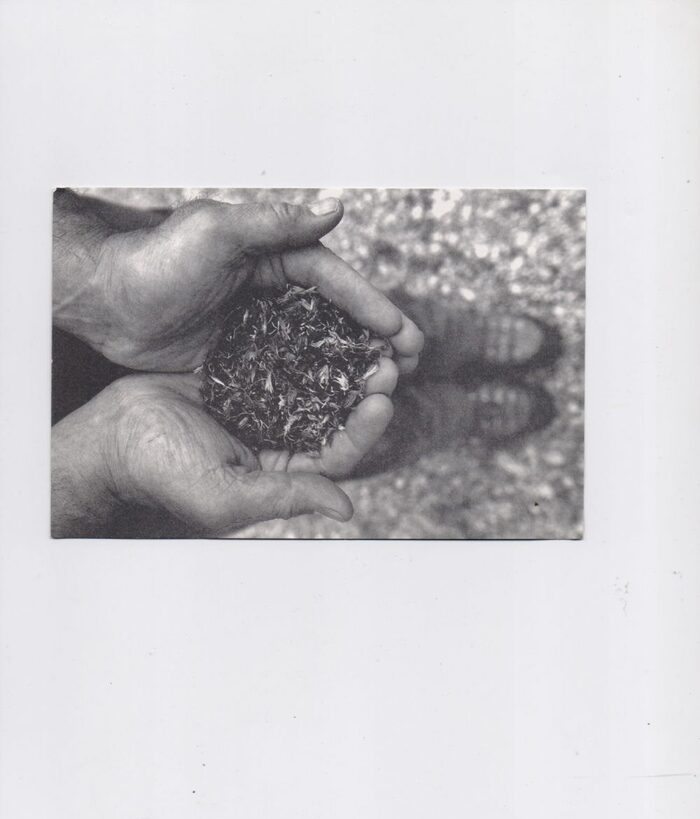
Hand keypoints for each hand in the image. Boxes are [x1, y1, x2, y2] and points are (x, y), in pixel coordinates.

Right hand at [51, 368, 396, 536]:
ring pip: (316, 380)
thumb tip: (345, 507)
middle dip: (364, 388)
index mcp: (284, 473)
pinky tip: (325, 318)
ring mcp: (265, 403)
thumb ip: (286, 497)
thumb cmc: (166, 474)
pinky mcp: (246, 371)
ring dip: (343, 361)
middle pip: (336, 413)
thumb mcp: (227, 494)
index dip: (365, 429)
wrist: (114, 437)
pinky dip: (306, 339)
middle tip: (388, 360)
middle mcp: (281, 439)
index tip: (383, 399)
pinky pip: (284, 352)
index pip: (338, 453)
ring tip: (368, 335)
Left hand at [53, 191, 423, 373]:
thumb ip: (274, 223)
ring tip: (386, 391)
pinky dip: (314, 391)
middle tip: (410, 365)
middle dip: (375, 342)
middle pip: (336, 319)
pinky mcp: (242, 359)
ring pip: (318, 352)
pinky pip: (287, 377)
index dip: (371, 307)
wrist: (105, 300)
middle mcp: (274, 292)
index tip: (404, 333)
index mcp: (275, 257)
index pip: (335, 282)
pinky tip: (337, 411)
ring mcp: (259, 328)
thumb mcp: (214, 233)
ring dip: (352, 371)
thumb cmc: (157, 259)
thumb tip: (337, 210)